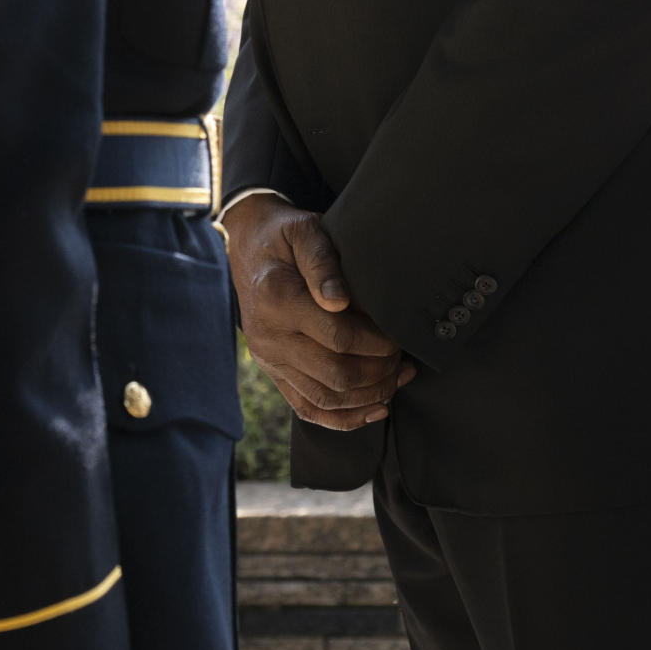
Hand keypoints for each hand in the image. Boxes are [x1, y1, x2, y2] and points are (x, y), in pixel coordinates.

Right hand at [223, 194, 413, 430]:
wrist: (247, 245)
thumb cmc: (284, 235)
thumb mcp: (305, 231)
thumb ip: (322, 262)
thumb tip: (339, 301)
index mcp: (277, 299)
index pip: (338, 337)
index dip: (377, 343)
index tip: (400, 336)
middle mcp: (269, 336)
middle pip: (335, 374)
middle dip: (379, 373)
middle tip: (403, 359)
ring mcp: (268, 359)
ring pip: (325, 398)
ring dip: (368, 396)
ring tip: (397, 379)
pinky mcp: (273, 372)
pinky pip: (307, 409)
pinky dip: (343, 418)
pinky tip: (375, 409)